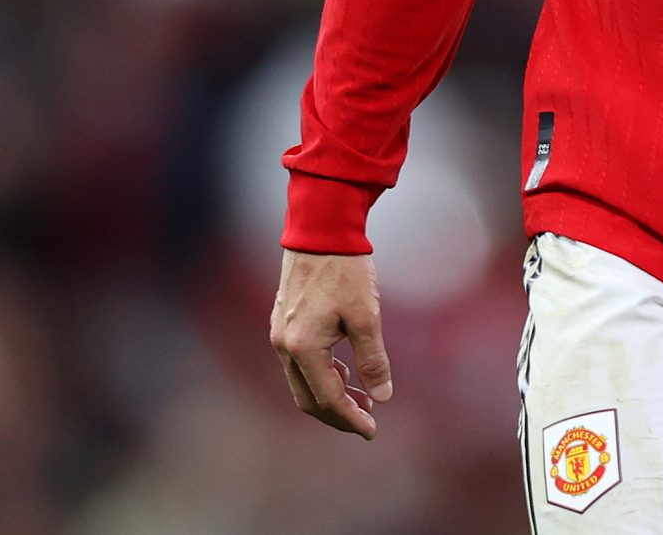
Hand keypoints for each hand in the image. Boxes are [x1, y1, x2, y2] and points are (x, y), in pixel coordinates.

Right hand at [269, 250, 392, 438]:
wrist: (320, 232)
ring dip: (330, 394)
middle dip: (338, 414)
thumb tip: (383, 396)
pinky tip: (345, 370)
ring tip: (362, 395)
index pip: (327, 398)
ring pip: (302, 382)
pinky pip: (299, 364)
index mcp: (303, 349)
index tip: (372, 430)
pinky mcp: (283, 324)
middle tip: (367, 419)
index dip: (350, 418)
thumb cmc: (346, 272)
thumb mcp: (367, 316)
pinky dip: (321, 375)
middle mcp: (284, 347)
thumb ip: (373, 359)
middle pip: (308, 399)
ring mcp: (280, 336)